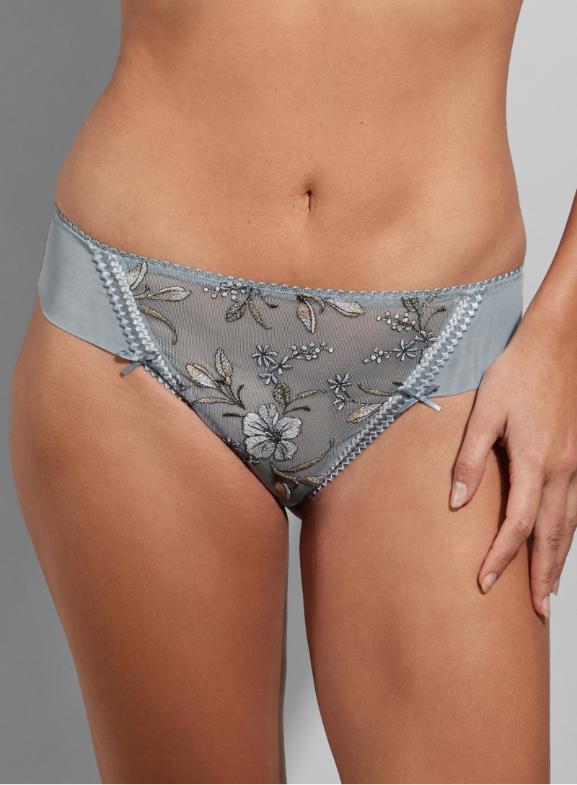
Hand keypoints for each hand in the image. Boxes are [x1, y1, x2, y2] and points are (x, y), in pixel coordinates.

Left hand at [449, 315, 576, 617]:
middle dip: (541, 575)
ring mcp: (576, 465)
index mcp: (534, 461)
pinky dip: (569, 534)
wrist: (558, 344)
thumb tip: (456, 503)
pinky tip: (561, 542)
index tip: (485, 585)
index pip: (517, 524)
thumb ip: (469, 459)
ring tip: (549, 590)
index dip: (501, 557)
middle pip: (552, 535)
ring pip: (570, 525)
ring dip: (559, 560)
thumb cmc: (516, 373)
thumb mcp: (484, 411)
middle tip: (537, 614)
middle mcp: (562, 470)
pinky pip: (576, 507)